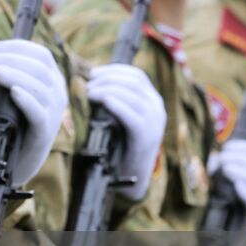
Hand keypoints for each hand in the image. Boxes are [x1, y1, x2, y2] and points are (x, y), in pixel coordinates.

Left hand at [0, 39, 67, 185]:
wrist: (18, 157)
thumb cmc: (11, 119)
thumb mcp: (4, 93)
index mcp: (52, 79)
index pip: (42, 54)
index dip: (18, 48)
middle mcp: (58, 93)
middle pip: (40, 68)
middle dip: (12, 59)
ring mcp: (54, 113)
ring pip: (40, 88)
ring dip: (15, 75)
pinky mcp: (45, 131)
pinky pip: (39, 112)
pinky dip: (26, 100)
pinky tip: (13, 92)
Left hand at [87, 63, 165, 199]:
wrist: (132, 175)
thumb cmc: (119, 144)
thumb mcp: (119, 116)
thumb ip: (114, 99)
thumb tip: (92, 81)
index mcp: (152, 101)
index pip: (137, 75)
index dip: (114, 70)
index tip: (94, 73)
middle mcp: (157, 109)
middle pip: (133, 82)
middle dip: (108, 79)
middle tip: (89, 85)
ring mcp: (154, 122)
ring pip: (132, 95)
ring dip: (107, 89)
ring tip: (90, 94)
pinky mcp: (146, 137)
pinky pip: (131, 115)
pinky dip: (115, 104)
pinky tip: (102, 102)